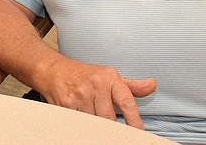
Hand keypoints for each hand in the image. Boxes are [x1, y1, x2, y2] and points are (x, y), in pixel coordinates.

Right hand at [38, 55, 155, 128]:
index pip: (127, 102)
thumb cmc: (84, 75)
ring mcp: (80, 95)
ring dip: (96, 128)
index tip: (139, 134)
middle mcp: (95, 85)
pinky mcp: (66, 104)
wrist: (54, 70)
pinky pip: (80, 123)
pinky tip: (85, 121)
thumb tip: (152, 85)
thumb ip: (132, 85)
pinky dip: (84, 126)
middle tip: (118, 136)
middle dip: (114, 130)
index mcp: (109, 78)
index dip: (135, 121)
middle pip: (109, 119)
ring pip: (94, 123)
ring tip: (97, 122)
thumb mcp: (109, 76)